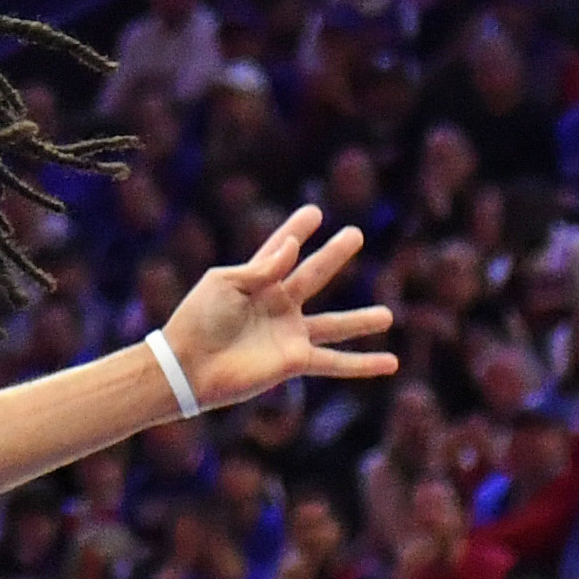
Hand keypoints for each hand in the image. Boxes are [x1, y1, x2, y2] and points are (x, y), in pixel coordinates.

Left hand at [159, 205, 400, 408]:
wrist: (187, 366)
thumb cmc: (197, 320)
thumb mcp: (224, 283)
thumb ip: (262, 267)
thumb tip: (293, 247)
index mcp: (253, 281)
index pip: (280, 249)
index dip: (296, 230)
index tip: (314, 212)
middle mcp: (275, 305)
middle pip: (313, 275)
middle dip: (334, 254)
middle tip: (356, 233)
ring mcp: (287, 333)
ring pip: (333, 325)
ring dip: (360, 320)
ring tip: (389, 315)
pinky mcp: (294, 360)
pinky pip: (335, 362)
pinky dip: (363, 364)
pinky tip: (391, 363)